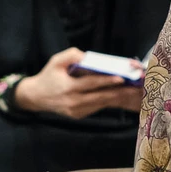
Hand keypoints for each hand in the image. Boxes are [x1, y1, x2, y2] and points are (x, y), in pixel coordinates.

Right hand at [12, 48, 144, 119]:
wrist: (35, 97)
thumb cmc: (48, 76)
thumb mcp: (55, 61)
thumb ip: (71, 55)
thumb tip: (87, 57)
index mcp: (68, 88)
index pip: (91, 84)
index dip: (106, 81)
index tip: (121, 78)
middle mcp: (73, 102)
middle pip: (100, 97)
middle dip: (119, 92)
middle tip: (135, 87)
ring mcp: (76, 111)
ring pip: (100, 104)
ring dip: (117, 98)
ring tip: (132, 92)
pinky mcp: (79, 115)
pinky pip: (96, 107)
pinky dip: (108, 102)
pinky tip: (120, 96)